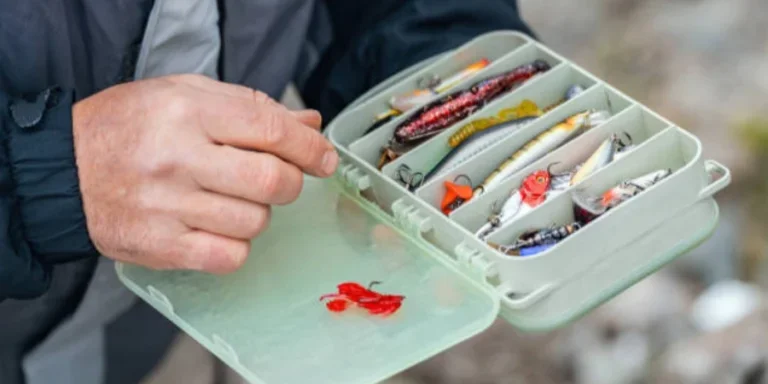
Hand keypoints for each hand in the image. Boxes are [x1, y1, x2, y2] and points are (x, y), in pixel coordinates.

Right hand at [72, 74, 336, 272]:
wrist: (64, 168)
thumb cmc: (131, 126)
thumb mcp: (186, 95)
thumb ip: (250, 107)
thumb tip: (309, 127)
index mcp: (188, 111)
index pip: (269, 128)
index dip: (309, 148)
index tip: (323, 159)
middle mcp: (177, 157)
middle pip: (270, 181)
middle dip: (289, 183)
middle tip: (278, 180)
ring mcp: (167, 206)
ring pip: (254, 222)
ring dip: (259, 214)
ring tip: (232, 200)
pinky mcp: (159, 246)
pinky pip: (228, 257)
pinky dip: (237, 246)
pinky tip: (219, 228)